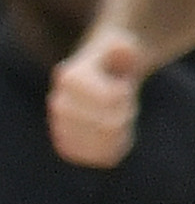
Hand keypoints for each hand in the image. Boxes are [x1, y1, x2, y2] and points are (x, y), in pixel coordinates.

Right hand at [45, 29, 135, 167]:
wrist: (102, 76)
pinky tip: (115, 133)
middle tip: (123, 100)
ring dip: (122, 129)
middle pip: (110, 123)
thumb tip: (123, 49)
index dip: (125, 93)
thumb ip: (125, 47)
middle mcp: (58, 104)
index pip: (111, 99)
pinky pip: (101, 157)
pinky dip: (116, 146)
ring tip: (117, 114)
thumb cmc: (117, 60)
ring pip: (105, 144)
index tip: (124, 85)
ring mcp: (60, 128)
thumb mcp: (125, 46)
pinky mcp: (69, 148)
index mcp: (69, 77)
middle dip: (126, 111)